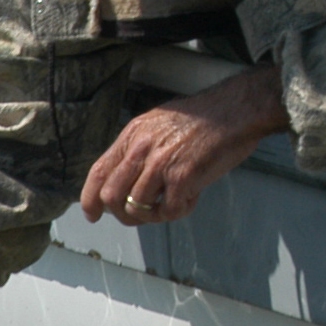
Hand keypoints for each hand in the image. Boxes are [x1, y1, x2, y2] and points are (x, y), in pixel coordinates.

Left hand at [81, 65, 288, 225]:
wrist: (235, 110)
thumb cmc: (202, 117)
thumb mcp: (158, 123)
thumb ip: (138, 149)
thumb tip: (124, 178)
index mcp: (133, 134)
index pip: (99, 172)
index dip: (90, 199)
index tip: (92, 214)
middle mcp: (141, 148)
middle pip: (112, 197)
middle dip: (123, 213)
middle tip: (141, 214)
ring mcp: (161, 163)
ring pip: (137, 209)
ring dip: (153, 215)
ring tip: (172, 203)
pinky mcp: (182, 177)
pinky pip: (170, 212)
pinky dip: (180, 210)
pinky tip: (192, 196)